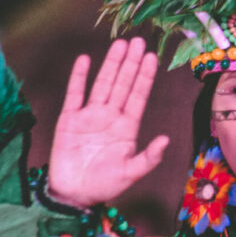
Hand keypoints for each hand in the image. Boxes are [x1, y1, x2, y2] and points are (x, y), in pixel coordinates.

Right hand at [47, 38, 168, 208]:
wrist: (74, 195)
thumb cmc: (105, 186)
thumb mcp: (131, 174)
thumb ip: (148, 157)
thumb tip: (166, 139)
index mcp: (127, 128)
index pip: (138, 97)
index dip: (145, 77)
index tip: (152, 57)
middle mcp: (110, 117)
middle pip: (122, 84)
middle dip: (130, 63)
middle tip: (138, 41)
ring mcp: (89, 116)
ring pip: (102, 84)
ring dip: (111, 65)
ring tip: (119, 44)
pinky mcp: (69, 120)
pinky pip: (74, 94)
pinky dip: (78, 77)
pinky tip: (84, 60)